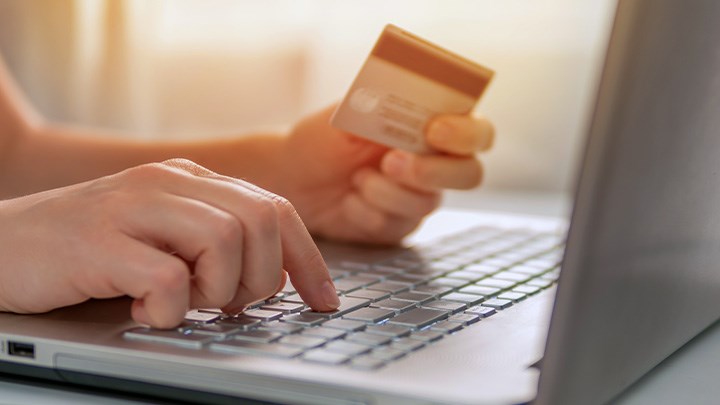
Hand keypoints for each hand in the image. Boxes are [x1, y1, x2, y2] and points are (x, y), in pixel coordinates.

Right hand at [0, 159, 338, 327]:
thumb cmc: (89, 250)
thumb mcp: (162, 236)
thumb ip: (213, 243)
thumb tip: (277, 278)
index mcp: (190, 181)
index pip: (275, 209)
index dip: (308, 259)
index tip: (324, 300)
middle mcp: (167, 184)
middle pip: (261, 221)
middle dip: (263, 278)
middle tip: (229, 304)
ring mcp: (132, 207)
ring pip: (225, 241)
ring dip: (218, 290)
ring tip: (185, 304)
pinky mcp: (98, 241)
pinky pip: (168, 279)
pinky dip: (168, 310)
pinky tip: (144, 312)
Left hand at [275, 105, 493, 244]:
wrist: (295, 177)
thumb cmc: (324, 138)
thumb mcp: (348, 113)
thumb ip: (382, 106)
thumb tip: (406, 97)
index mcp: (433, 127)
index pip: (477, 131)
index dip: (465, 134)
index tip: (434, 131)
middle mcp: (436, 163)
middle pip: (470, 174)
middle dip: (432, 171)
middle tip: (391, 162)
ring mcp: (421, 197)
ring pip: (426, 202)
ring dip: (385, 191)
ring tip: (356, 179)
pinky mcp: (400, 226)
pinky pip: (397, 225)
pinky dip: (366, 211)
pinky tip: (348, 201)